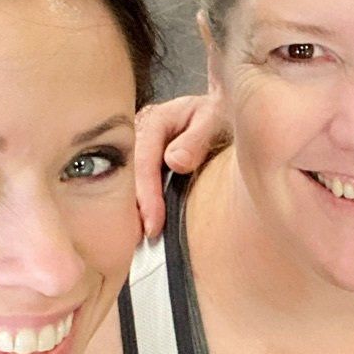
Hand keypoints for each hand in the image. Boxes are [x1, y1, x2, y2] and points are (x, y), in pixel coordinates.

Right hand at [132, 94, 227, 237]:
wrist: (227, 111)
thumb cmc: (221, 115)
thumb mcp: (215, 119)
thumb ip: (197, 138)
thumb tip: (175, 161)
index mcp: (156, 120)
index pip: (143, 161)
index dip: (146, 195)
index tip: (153, 224)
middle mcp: (140, 134)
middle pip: (127, 176)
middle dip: (132, 209)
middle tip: (139, 242)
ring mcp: (139, 150)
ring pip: (126, 184)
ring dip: (131, 212)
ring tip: (137, 242)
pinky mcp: (144, 163)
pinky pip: (135, 187)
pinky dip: (138, 208)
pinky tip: (141, 229)